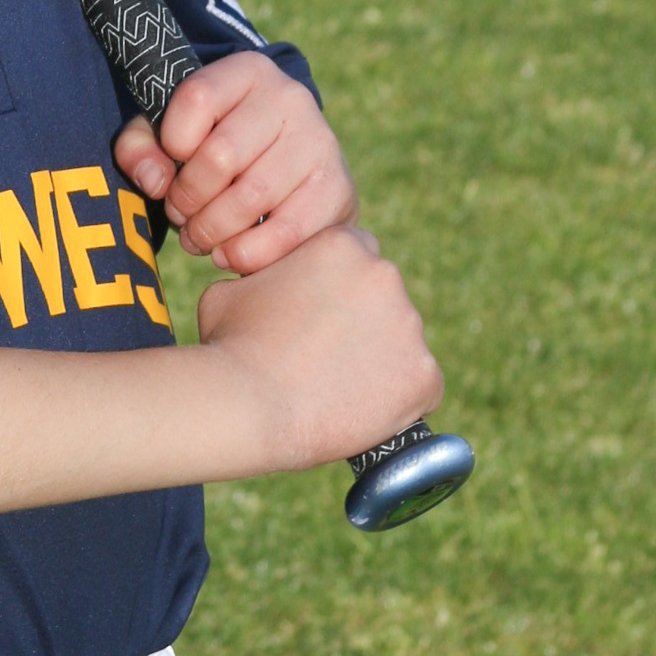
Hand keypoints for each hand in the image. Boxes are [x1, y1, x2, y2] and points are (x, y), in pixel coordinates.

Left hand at [114, 51, 356, 272]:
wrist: (288, 169)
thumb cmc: (215, 148)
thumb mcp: (168, 132)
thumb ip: (140, 147)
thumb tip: (156, 181)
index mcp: (247, 71)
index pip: (196, 98)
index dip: (171, 142)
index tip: (172, 163)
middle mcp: (291, 97)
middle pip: (221, 154)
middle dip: (187, 197)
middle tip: (181, 214)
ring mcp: (320, 142)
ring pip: (250, 197)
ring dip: (212, 230)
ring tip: (199, 237)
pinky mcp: (338, 189)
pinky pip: (285, 232)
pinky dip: (246, 253)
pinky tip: (229, 253)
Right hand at [193, 226, 443, 469]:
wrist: (248, 405)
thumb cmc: (231, 346)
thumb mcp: (230, 289)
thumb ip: (261, 278)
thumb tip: (259, 283)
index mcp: (342, 245)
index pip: (356, 255)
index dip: (337, 285)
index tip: (321, 314)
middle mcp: (385, 276)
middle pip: (383, 297)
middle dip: (362, 321)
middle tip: (325, 355)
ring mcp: (410, 327)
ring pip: (401, 342)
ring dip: (378, 359)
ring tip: (335, 388)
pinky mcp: (424, 376)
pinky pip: (419, 386)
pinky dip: (398, 400)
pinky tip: (362, 410)